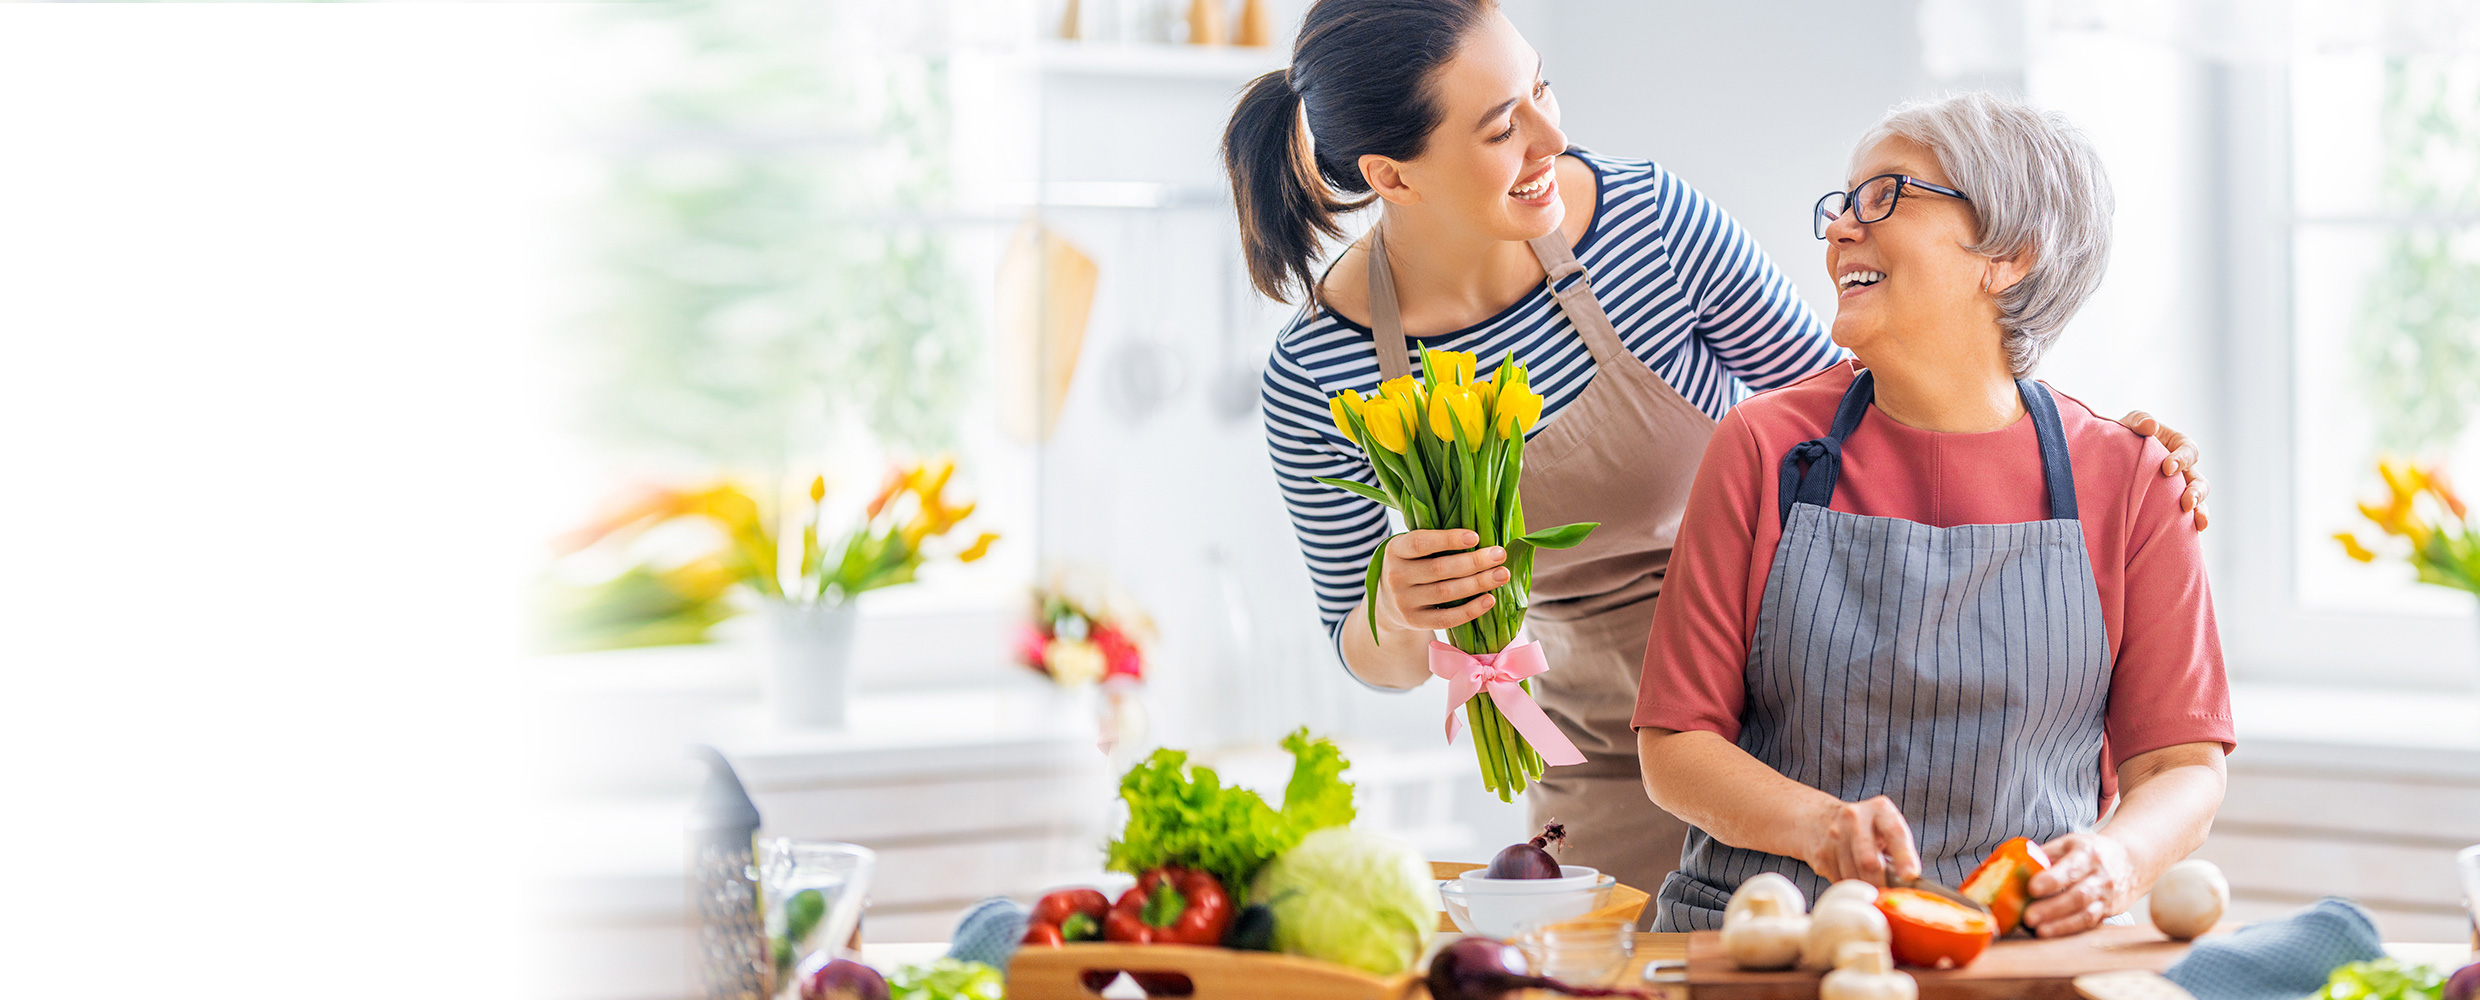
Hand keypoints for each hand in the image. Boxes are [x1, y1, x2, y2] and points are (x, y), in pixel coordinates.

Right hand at [1371, 529, 1507, 634]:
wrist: (1388, 602)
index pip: (1421, 543)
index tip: (1476, 537)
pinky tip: (1489, 599)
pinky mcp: (1415, 622)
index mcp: (1395, 550)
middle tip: (1500, 555)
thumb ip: (1437, 540)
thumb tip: (1481, 536)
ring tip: (1501, 574)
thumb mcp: (1412, 548)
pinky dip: (1470, 610)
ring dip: (1478, 583)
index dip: (1449, 540)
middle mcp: (1396, 576)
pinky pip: (1446, 618)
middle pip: (1439, 568)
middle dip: (1474, 561)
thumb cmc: (1413, 565)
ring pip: (1446, 592)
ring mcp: (1404, 602)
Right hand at [1802, 795, 1920, 885]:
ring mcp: (1834, 836)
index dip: (1904, 856)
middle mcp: (1854, 818)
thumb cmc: (1863, 828)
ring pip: (1854, 877)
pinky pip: (1840, 881)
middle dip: (1882, 884)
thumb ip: (1899, 849)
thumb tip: (1910, 883)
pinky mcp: (1820, 855)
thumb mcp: (1884, 827)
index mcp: (1878, 810)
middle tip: (1889, 896)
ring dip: (1865, 890)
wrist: (1816, 819)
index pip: (1894, 833)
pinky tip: (1853, 879)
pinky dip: (1851, 888)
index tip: (1910, 875)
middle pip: (1869, 862)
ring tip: (1871, 887)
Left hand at [2024, 831, 2137, 936]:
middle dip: (2052, 909)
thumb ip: (2046, 854)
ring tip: (2038, 930)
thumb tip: (2017, 867)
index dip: (2052, 880)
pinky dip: (2069, 930)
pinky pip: (2090, 923)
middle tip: (2029, 917)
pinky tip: (2051, 933)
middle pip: (2078, 896)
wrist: (2130, 862)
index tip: (2032, 888)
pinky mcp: (2108, 912)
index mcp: (2088, 854)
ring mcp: (2106, 896)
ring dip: (2060, 925)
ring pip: (2086, 914)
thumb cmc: (2092, 852)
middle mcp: (2100, 876)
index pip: (2071, 869)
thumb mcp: (2070, 843)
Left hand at [2119, 411, 2210, 528]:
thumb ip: (2139, 422)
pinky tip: (2191, 534)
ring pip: (2198, 502)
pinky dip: (2190, 525)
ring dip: (2200, 511)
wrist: (2106, 458)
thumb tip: (2150, 426)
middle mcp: (2182, 471)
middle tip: (2186, 503)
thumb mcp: (2129, 424)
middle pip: (2200, 481)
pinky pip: (2183, 518)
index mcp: (2177, 446)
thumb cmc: (2122, 436)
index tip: (2167, 468)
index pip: (2190, 451)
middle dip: (2196, 492)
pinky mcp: (2167, 507)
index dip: (2183, 459)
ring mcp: (2176, 490)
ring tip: (2197, 522)